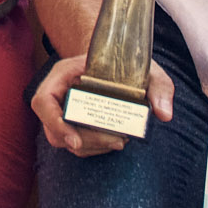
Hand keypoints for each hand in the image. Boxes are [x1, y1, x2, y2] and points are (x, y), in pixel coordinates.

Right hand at [33, 51, 171, 157]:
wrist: (118, 61)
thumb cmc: (126, 61)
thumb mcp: (145, 68)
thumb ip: (158, 87)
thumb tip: (163, 113)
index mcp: (63, 74)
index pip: (43, 102)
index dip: (55, 123)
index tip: (75, 140)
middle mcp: (58, 93)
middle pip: (54, 128)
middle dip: (85, 141)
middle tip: (115, 142)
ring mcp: (63, 110)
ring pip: (64, 140)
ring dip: (91, 147)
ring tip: (119, 142)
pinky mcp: (72, 123)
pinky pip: (75, 143)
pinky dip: (93, 147)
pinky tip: (113, 141)